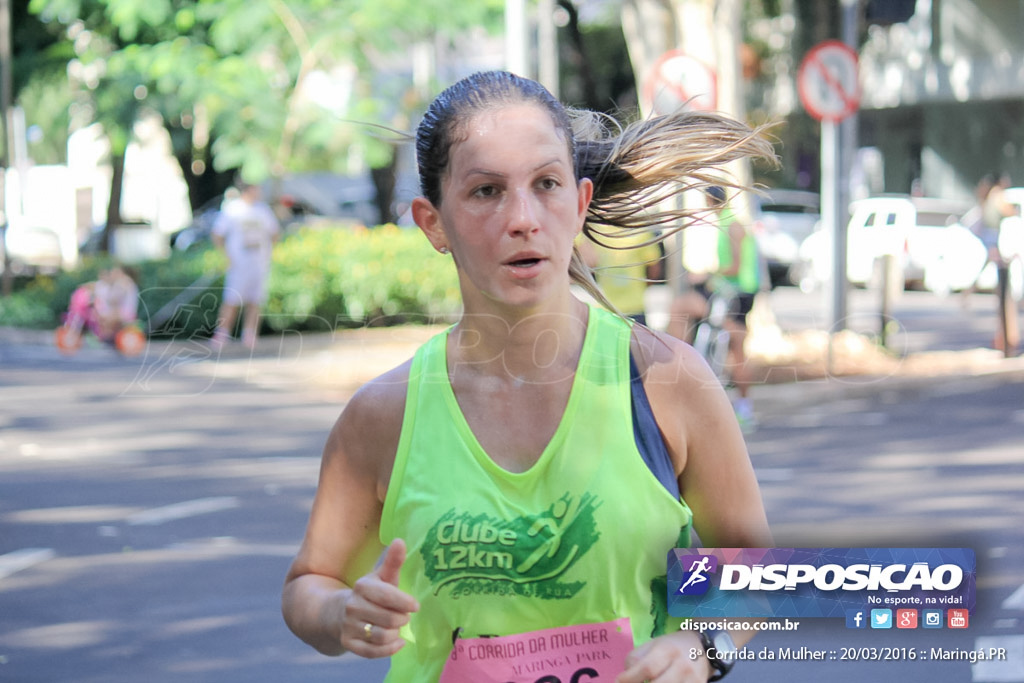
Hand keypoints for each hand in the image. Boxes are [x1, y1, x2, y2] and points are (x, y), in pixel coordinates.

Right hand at [339, 538, 419, 657]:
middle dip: (402, 619)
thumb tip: (400, 540)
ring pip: (382, 636)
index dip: (404, 602)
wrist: (338, 612)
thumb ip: (393, 561)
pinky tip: (397, 642)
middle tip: (404, 616)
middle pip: (389, 619)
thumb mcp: (381, 577)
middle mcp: (352, 606)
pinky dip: (389, 649)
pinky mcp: (348, 643)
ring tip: (396, 626)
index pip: (387, 596)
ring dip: (395, 633)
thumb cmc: (370, 594)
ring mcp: (348, 626)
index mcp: (362, 587)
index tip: (416, 606)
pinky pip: (372, 652)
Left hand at [616, 631, 711, 682]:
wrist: (702, 649)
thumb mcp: (652, 645)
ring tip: (647, 682)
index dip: (630, 678)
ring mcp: (693, 680)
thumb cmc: (672, 647)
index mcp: (668, 650)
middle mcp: (683, 666)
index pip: (647, 668)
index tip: (619, 681)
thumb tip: (624, 678)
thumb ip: (636, 658)